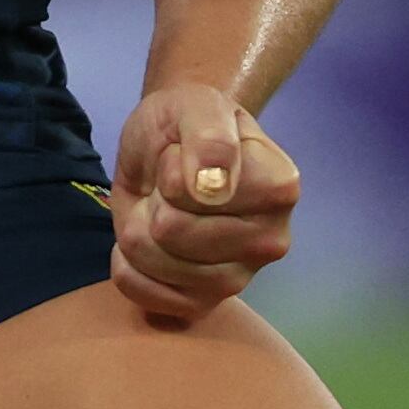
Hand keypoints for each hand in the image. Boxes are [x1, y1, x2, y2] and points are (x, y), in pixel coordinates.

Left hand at [108, 84, 296, 325]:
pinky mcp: (204, 304)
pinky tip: (147, 238)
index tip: (186, 153)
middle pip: (169, 230)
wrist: (173, 147)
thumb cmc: (188, 122)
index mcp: (279, 187)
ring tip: (160, 206)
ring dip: (138, 226)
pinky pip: (143, 294)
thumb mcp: (195, 103)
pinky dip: (128, 264)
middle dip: (154, 197)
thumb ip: (208, 135)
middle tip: (169, 184)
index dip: (172, 166)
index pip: (193, 191)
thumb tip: (213, 186)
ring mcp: (239, 280)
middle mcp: (270, 241)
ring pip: (152, 261)